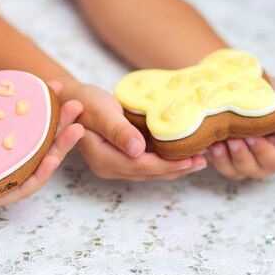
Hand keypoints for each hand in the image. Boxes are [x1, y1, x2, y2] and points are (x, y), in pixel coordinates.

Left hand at [0, 54, 84, 222]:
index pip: (25, 121)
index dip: (43, 105)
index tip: (55, 86)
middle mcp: (0, 160)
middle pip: (40, 141)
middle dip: (61, 123)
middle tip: (76, 104)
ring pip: (38, 164)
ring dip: (61, 147)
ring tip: (77, 128)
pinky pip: (23, 187)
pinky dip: (40, 174)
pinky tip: (52, 158)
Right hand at [62, 82, 206, 180]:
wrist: (71, 100)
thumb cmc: (84, 102)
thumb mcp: (101, 112)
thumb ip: (119, 131)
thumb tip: (138, 150)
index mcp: (104, 159)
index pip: (142, 167)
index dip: (168, 165)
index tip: (192, 159)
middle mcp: (109, 167)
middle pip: (149, 174)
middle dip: (177, 169)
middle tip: (203, 161)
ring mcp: (113, 165)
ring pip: (149, 171)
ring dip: (173, 166)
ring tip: (198, 159)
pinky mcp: (119, 157)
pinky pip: (145, 163)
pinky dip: (164, 159)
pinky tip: (180, 153)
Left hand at [205, 77, 274, 180]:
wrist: (244, 83)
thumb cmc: (272, 95)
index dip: (264, 151)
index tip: (254, 136)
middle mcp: (262, 161)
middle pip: (256, 169)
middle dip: (244, 155)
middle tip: (235, 138)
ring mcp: (242, 162)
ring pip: (236, 171)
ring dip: (227, 158)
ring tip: (221, 141)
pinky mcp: (222, 159)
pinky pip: (218, 167)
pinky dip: (214, 157)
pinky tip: (210, 144)